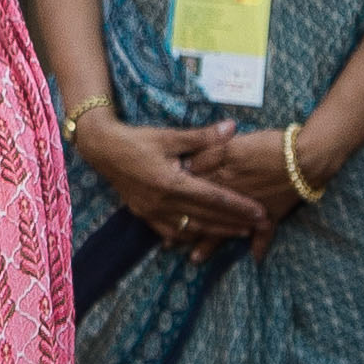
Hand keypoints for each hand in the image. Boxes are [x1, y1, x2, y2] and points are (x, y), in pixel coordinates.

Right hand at [78, 113, 269, 260]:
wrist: (102, 149)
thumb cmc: (137, 139)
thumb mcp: (170, 135)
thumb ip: (203, 137)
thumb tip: (233, 127)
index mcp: (171, 182)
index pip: (214, 198)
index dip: (239, 206)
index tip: (261, 212)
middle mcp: (163, 202)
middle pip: (207, 217)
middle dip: (235, 222)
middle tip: (260, 225)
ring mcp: (152, 211)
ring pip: (191, 229)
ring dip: (216, 232)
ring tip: (239, 233)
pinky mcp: (144, 214)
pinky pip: (171, 232)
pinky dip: (190, 235)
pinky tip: (203, 236)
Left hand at [180, 124, 301, 260]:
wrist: (307, 157)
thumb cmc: (269, 146)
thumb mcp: (233, 145)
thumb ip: (207, 152)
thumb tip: (184, 165)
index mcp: (221, 181)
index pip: (194, 194)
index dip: (176, 204)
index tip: (159, 213)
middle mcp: (232, 201)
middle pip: (205, 218)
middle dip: (185, 230)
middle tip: (168, 245)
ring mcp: (251, 212)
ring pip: (226, 230)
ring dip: (211, 244)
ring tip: (194, 259)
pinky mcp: (272, 215)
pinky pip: (265, 235)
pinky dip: (260, 246)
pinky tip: (255, 259)